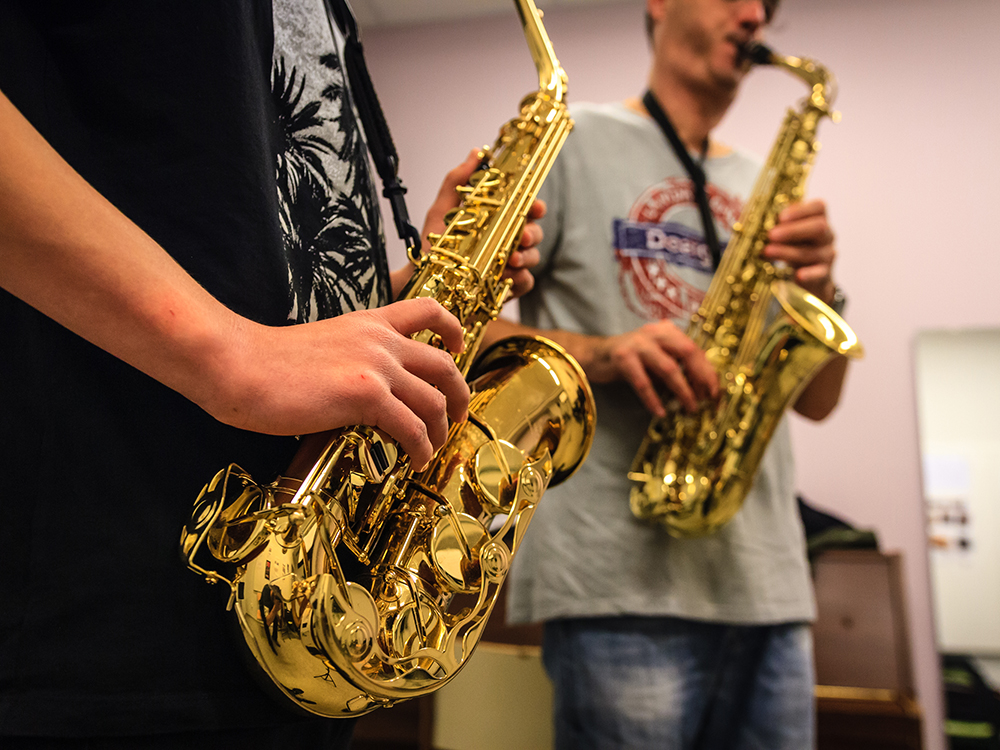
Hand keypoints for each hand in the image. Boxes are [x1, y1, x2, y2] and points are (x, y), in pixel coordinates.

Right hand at [209, 298, 469, 468]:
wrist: (238, 364)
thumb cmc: (265, 362)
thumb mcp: (322, 345)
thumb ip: (351, 358)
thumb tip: (363, 391)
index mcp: (368, 323)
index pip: (426, 310)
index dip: (452, 328)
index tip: (458, 346)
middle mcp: (381, 340)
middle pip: (444, 364)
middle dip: (459, 394)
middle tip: (457, 416)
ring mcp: (377, 366)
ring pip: (434, 401)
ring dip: (441, 430)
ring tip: (433, 449)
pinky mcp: (367, 395)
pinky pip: (413, 428)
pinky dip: (421, 449)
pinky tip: (415, 461)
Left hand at [419, 149, 542, 298]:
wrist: (421, 282)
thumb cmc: (432, 247)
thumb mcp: (440, 211)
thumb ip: (457, 181)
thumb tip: (476, 152)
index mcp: (497, 221)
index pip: (525, 210)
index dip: (535, 206)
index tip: (535, 207)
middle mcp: (506, 242)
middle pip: (535, 233)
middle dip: (532, 233)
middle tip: (521, 237)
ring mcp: (509, 266)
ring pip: (534, 257)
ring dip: (527, 256)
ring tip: (510, 260)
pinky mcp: (507, 288)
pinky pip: (526, 282)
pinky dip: (520, 278)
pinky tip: (506, 277)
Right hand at [590, 320, 718, 416]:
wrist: (595, 355)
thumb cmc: (631, 360)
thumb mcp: (657, 358)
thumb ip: (676, 368)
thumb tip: (701, 391)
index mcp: (667, 331)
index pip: (695, 349)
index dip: (708, 371)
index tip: (716, 393)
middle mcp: (655, 333)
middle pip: (687, 352)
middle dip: (701, 377)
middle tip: (708, 399)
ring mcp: (638, 344)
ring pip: (669, 368)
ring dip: (683, 390)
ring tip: (690, 408)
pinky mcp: (622, 358)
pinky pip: (642, 382)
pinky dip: (653, 399)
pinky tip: (660, 412)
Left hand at [764, 199, 837, 302]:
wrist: (810, 276)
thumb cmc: (794, 246)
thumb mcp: (787, 234)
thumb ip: (778, 226)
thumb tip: (754, 223)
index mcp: (819, 218)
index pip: (819, 207)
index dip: (801, 210)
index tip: (780, 217)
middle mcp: (827, 235)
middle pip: (818, 227)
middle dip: (793, 231)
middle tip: (771, 235)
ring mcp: (827, 254)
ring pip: (811, 252)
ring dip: (787, 252)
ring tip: (767, 252)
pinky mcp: (824, 273)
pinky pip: (819, 273)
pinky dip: (809, 274)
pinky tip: (798, 276)